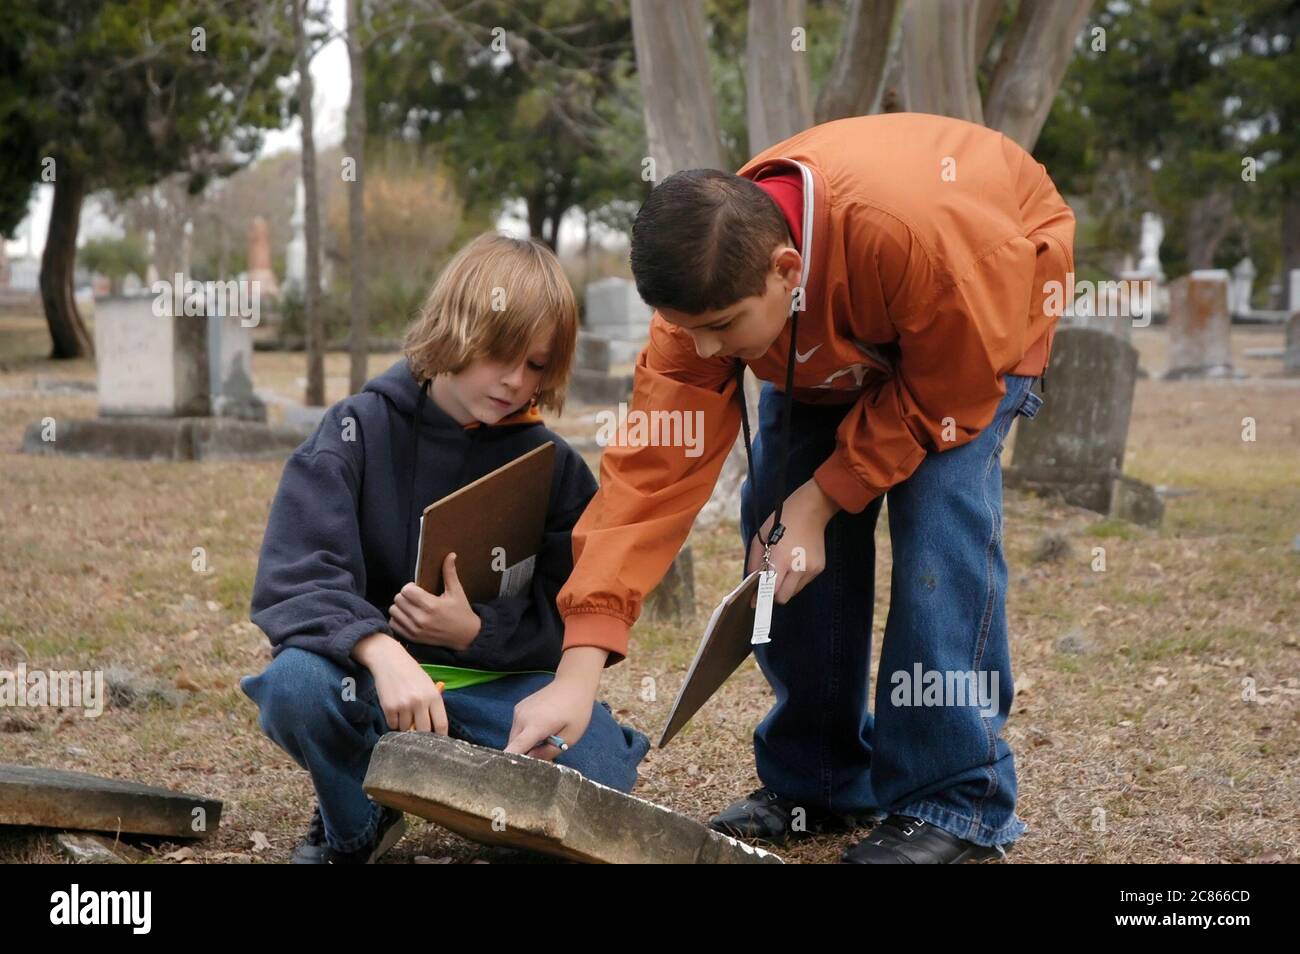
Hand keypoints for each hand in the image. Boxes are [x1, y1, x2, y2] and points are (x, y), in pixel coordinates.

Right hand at [353, 632, 448, 732]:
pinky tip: (395, 711)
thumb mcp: (428, 684)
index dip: (441, 737)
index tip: (439, 744)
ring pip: (406, 729)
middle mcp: (420, 702)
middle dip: (421, 736)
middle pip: (424, 732)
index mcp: (433, 696)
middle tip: (419, 733)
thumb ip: (432, 704)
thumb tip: (435, 728)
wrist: (389, 660)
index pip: (441, 724)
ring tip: (404, 713)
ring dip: (405, 727)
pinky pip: (392, 725)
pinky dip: (393, 722)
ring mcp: (403, 706)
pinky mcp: (388, 707)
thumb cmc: (411, 672)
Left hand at [389, 552, 481, 649]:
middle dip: (405, 595)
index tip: (417, 588)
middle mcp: (421, 618)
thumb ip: (449, 573)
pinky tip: (408, 616)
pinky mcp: (413, 638)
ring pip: (393, 611)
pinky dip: (398, 618)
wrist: (466, 636)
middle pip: (398, 599)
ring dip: (400, 606)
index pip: (406, 590)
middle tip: (414, 597)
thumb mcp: (456, 591)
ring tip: (410, 606)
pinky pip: (394, 624)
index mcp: (431, 605)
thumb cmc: (461, 612)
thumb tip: (451, 555)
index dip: (410, 586)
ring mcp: (416, 630)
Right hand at [504, 646, 606, 759]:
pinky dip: (525, 734)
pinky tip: (542, 728)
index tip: (510, 774)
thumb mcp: (569, 738)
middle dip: (524, 755)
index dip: (510, 763)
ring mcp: (518, 711)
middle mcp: (522, 717)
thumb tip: (532, 762)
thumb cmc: (576, 711)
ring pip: (514, 738)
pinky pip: (517, 728)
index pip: (514, 748)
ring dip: (525, 744)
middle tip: (544, 755)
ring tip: (546, 738)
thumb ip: (548, 752)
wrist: (573, 684)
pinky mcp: (518, 707)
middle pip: (513, 746)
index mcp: (535, 726)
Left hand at [746, 476, 839, 605]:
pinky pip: (803, 583)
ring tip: (783, 568)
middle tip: (769, 583)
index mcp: (782, 559)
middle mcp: (798, 568)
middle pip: (783, 597)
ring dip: (785, 586)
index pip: (771, 590)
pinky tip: (794, 562)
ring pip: (794, 592)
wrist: (810, 510)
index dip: (761, 598)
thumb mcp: (761, 538)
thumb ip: (755, 562)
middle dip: (774, 593)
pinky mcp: (819, 568)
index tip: (754, 602)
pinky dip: (796, 578)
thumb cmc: (781, 522)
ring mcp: (811, 569)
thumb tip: (752, 581)